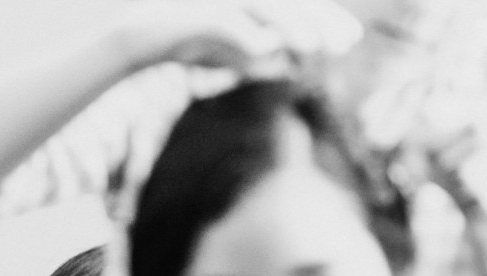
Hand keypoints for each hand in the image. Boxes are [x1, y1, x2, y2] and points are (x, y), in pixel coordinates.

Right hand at [107, 0, 362, 75]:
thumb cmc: (184, 39)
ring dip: (293, 27)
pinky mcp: (199, 12)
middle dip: (320, 22)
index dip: (327, 19)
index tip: (349, 40)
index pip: (298, 4)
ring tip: (314, 50)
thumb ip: (254, 50)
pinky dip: (249, 36)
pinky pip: (229, 21)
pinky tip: (266, 53)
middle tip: (344, 46)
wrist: (136, 33)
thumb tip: (286, 59)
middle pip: (290, 2)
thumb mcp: (226, 48)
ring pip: (266, 6)